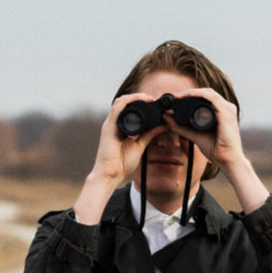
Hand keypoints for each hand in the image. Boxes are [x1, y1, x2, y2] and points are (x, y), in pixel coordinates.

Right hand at [73, 94, 160, 223]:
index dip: (142, 102)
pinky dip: (129, 101)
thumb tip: (163, 125)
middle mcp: (114, 123)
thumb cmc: (121, 164)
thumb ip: (150, 134)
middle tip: (155, 99)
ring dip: (135, 97)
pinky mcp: (108, 127)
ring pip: (121, 102)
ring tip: (149, 98)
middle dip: (139, 97)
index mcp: (120, 127)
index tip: (156, 103)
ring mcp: (110, 124)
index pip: (129, 108)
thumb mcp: (140, 145)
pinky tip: (140, 100)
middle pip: (125, 102)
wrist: (110, 175)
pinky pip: (117, 108)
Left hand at [173, 85, 269, 212]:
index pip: (205, 97)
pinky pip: (211, 97)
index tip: (175, 100)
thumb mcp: (194, 135)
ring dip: (191, 92)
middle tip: (174, 97)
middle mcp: (226, 108)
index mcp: (221, 112)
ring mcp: (227, 109)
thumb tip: (166, 117)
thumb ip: (180, 127)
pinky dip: (198, 94)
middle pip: (205, 92)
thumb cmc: (216, 150)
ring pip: (207, 92)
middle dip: (188, 93)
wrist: (228, 160)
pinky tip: (187, 97)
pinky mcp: (226, 113)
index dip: (190, 96)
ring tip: (178, 96)